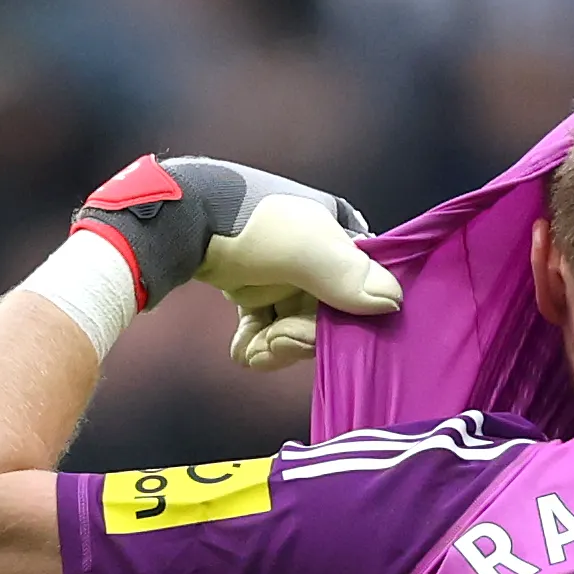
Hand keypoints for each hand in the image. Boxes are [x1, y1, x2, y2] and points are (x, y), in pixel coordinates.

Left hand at [72, 155, 402, 369]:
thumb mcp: (305, 247)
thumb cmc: (249, 225)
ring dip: (275, 347)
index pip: (362, 291)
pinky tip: (240, 351)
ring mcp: (285, 272)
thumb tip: (393, 303)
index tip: (310, 334)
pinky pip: (268, 326)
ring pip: (296, 326)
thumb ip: (348, 276)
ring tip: (250, 352)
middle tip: (272, 344)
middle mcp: (318, 254)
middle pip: (326, 315)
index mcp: (340, 235)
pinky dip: (256, 343)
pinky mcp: (255, 286)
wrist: (180, 220)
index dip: (342, 322)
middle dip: (299, 339)